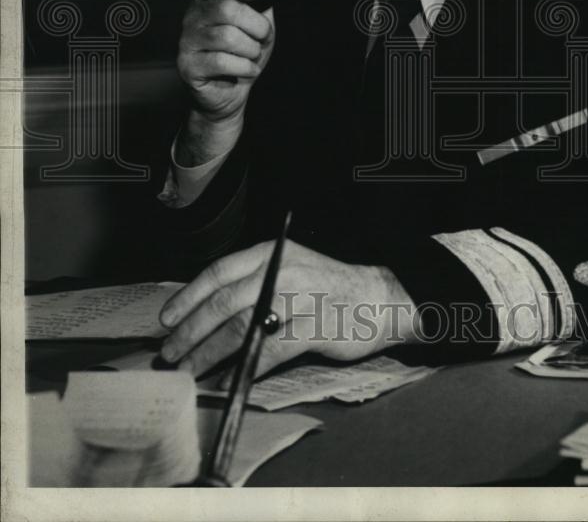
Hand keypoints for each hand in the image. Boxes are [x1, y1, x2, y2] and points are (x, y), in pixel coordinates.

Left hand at [158, 241, 420, 379]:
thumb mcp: (290, 267)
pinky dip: (242, 369)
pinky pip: (268, 352)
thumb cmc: (326, 287)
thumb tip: (203, 311)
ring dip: (208, 353)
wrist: (376, 297)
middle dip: (190, 331)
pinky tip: (227, 380)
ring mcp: (297, 300)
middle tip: (169, 353)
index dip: (188, 296)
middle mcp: (282, 272)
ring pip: (240, 329)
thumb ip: (253, 281)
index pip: (219, 272)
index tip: (165, 319)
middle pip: (223, 303)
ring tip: (190, 369)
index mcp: (272, 253)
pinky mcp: (312, 329)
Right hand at [177, 0, 276, 123]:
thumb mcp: (258, 15)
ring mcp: (186, 42)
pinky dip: (245, 67)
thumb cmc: (241, 52)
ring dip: (252, 49)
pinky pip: (223, 62)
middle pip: (227, 9)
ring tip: (252, 55)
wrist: (230, 92)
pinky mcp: (187, 66)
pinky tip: (245, 70)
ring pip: (228, 37)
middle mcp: (191, 17)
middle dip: (257, 25)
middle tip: (262, 37)